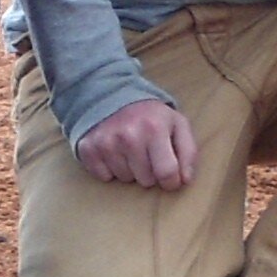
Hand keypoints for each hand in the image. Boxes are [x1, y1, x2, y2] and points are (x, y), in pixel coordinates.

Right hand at [74, 98, 199, 190]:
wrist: (112, 94)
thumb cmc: (150, 115)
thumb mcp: (177, 124)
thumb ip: (188, 152)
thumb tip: (185, 180)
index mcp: (154, 129)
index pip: (167, 174)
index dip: (172, 181)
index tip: (170, 177)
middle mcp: (128, 137)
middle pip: (146, 181)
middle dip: (150, 172)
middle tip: (147, 153)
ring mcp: (106, 143)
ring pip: (125, 180)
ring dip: (129, 170)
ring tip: (129, 150)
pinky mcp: (88, 149)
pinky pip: (104, 177)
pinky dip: (110, 169)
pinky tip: (114, 153)